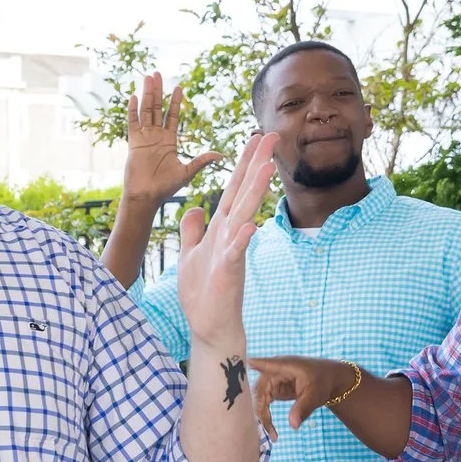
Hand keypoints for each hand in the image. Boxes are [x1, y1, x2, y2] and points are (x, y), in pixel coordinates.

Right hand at [120, 72, 223, 214]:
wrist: (147, 197)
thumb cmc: (165, 187)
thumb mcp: (187, 172)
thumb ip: (201, 161)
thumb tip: (221, 155)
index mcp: (169, 141)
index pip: (172, 116)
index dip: (175, 101)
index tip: (179, 86)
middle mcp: (156, 136)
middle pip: (156, 108)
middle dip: (157, 91)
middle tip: (157, 74)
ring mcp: (144, 138)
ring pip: (145, 111)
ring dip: (146, 94)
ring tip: (147, 78)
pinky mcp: (133, 143)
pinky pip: (133, 123)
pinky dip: (133, 110)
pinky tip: (134, 97)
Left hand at [173, 131, 279, 349]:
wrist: (209, 326)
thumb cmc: (203, 293)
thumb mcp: (190, 254)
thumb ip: (193, 230)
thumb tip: (194, 208)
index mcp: (220, 229)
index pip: (233, 189)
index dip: (243, 163)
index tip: (254, 137)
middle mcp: (229, 235)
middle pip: (243, 193)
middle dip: (256, 164)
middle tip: (270, 134)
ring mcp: (231, 252)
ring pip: (243, 216)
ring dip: (254, 192)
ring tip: (266, 167)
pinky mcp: (228, 272)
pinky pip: (235, 253)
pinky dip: (241, 240)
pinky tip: (249, 227)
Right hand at [248, 354, 362, 438]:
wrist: (329, 381)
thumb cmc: (323, 382)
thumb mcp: (315, 395)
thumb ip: (303, 409)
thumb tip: (293, 425)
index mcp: (284, 366)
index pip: (266, 364)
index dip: (255, 366)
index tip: (247, 366)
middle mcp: (273, 371)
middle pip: (259, 389)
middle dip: (261, 410)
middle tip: (270, 430)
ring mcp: (272, 381)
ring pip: (259, 399)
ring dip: (263, 416)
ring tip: (273, 434)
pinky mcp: (273, 390)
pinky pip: (264, 404)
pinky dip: (266, 416)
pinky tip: (272, 430)